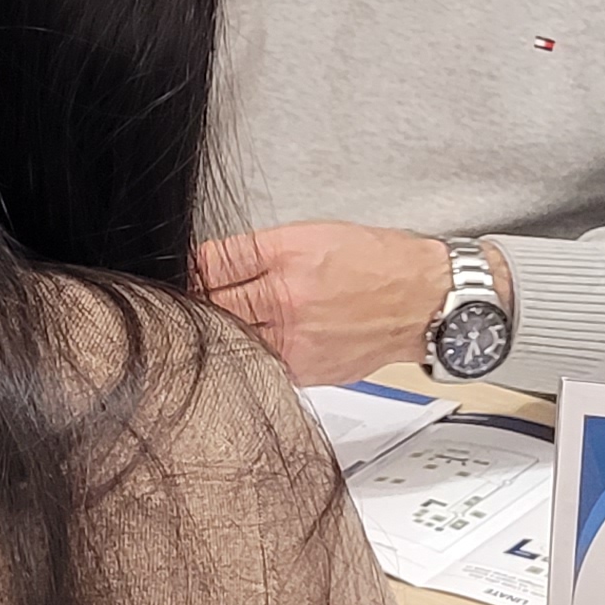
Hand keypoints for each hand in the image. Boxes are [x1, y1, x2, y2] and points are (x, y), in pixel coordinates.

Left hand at [194, 223, 495, 386]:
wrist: (424, 301)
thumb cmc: (377, 263)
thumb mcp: (315, 234)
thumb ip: (259, 252)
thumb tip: (211, 264)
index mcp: (287, 255)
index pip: (211, 262)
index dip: (187, 268)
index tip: (180, 271)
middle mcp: (288, 298)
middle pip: (213, 303)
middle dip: (197, 300)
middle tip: (187, 299)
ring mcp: (295, 339)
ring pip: (231, 338)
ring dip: (218, 330)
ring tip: (218, 322)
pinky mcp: (306, 370)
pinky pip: (260, 363)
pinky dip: (248, 353)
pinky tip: (250, 343)